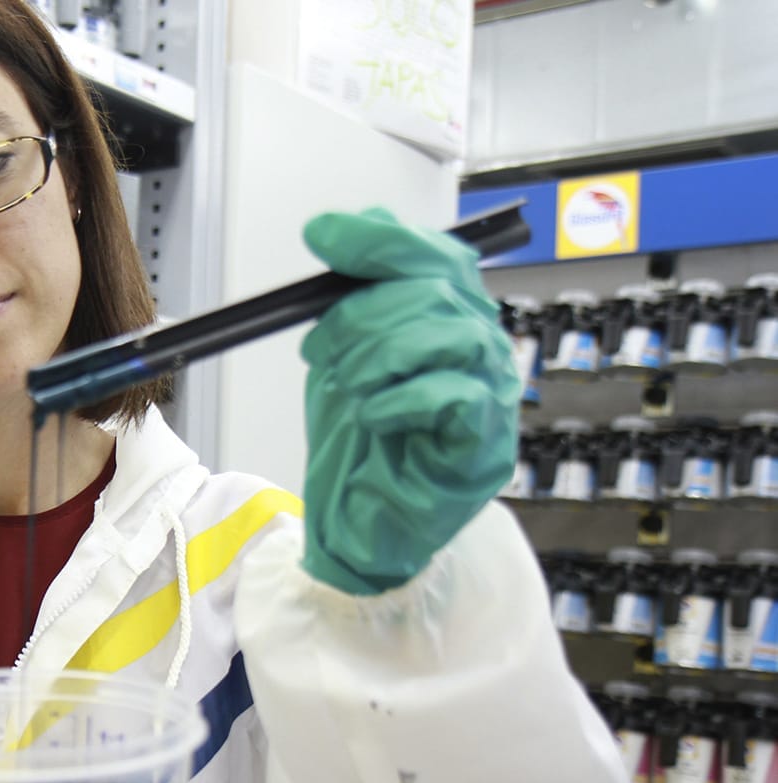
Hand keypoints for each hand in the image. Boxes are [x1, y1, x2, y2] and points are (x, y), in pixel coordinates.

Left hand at [299, 208, 520, 595]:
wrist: (360, 522)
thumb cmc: (359, 442)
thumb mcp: (342, 356)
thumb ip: (351, 298)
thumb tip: (336, 228)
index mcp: (451, 320)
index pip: (435, 255)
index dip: (380, 240)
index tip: (322, 236)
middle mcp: (480, 348)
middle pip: (436, 289)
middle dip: (361, 311)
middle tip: (321, 348)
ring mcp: (491, 395)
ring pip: (446, 334)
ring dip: (377, 354)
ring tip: (346, 385)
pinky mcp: (485, 444)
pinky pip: (453, 396)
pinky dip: (398, 399)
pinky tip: (371, 414)